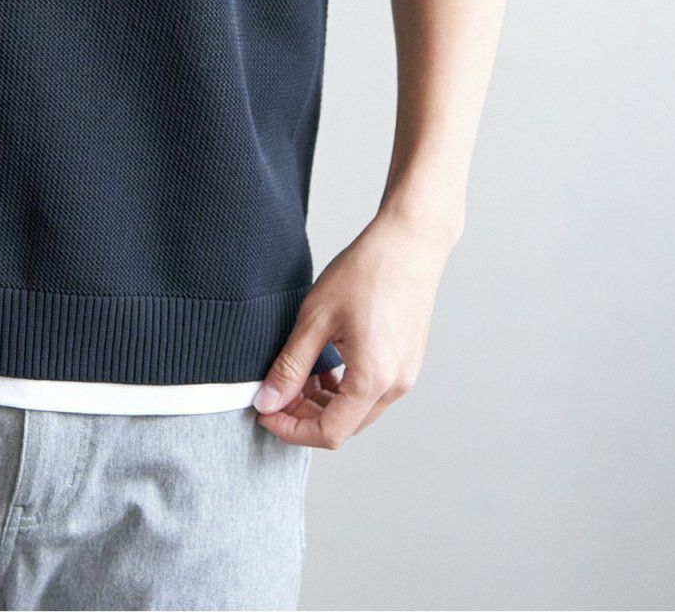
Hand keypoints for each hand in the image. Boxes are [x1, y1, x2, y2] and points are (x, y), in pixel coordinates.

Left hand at [251, 210, 453, 448]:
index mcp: (373, 379)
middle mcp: (395, 386)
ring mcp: (405, 375)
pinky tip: (325, 365)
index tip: (265, 412)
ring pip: (357, 410)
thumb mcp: (316, 318)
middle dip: (304, 416)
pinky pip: (372, 392)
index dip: (291, 429)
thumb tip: (267, 402)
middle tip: (276, 391)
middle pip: (344, 426)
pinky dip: (344, 388)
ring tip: (298, 374)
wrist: (409, 242)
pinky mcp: (407, 362)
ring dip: (324, 402)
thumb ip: (290, 366)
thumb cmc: (366, 272)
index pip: (329, 433)